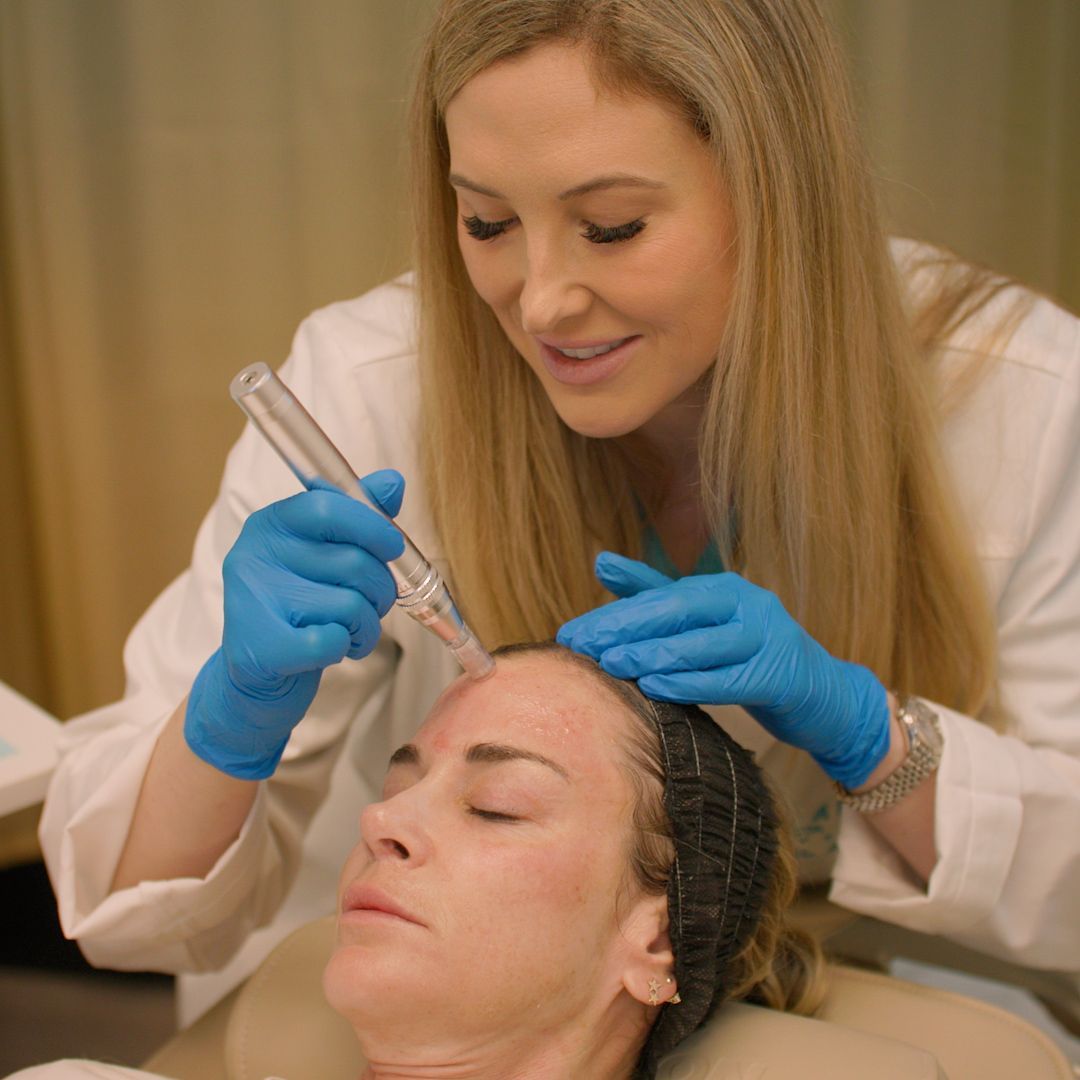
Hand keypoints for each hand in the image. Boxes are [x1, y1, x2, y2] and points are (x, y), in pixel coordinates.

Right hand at [184, 470, 405, 779]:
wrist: (255, 678)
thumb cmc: (298, 609)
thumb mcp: (323, 556)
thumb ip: (357, 517)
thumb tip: (393, 482)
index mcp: (270, 525)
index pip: (328, 507)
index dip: (373, 527)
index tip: (392, 548)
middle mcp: (254, 556)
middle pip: (352, 561)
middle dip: (380, 589)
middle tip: (371, 605)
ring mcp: (252, 601)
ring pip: (350, 604)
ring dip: (367, 626)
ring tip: (350, 631)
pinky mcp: (260, 647)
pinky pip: (332, 640)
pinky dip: (346, 647)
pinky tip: (334, 648)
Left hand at [557, 552, 889, 787]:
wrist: (823, 695)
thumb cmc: (751, 657)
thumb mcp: (704, 623)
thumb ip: (655, 593)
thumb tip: (600, 561)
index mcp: (721, 588)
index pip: (658, 597)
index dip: (612, 614)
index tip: (571, 632)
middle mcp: (744, 603)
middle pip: (676, 612)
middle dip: (624, 628)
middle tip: (581, 646)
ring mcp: (765, 636)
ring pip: (700, 644)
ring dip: (651, 654)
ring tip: (610, 664)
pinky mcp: (780, 674)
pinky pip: (727, 678)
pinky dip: (689, 682)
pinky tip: (655, 687)